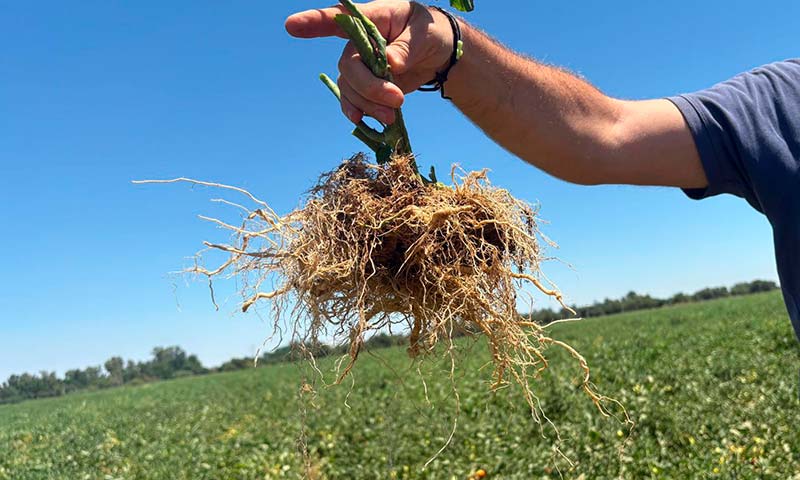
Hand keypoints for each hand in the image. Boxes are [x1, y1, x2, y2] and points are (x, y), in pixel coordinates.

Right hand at [285, 1, 453, 124]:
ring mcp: (360, 66)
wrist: (438, 53)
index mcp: (371, 19)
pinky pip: (353, 101)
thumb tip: (389, 64)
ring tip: (392, 116)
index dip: (313, 22)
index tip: (292, 26)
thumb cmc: (429, 32)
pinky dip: (358, 112)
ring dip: (369, 105)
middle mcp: (358, 42)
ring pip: (350, 88)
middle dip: (369, 88)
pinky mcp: (366, 86)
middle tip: (396, 99)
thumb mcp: (424, 34)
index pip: (337, 19)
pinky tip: (364, 121)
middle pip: (348, 66)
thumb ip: (405, 48)